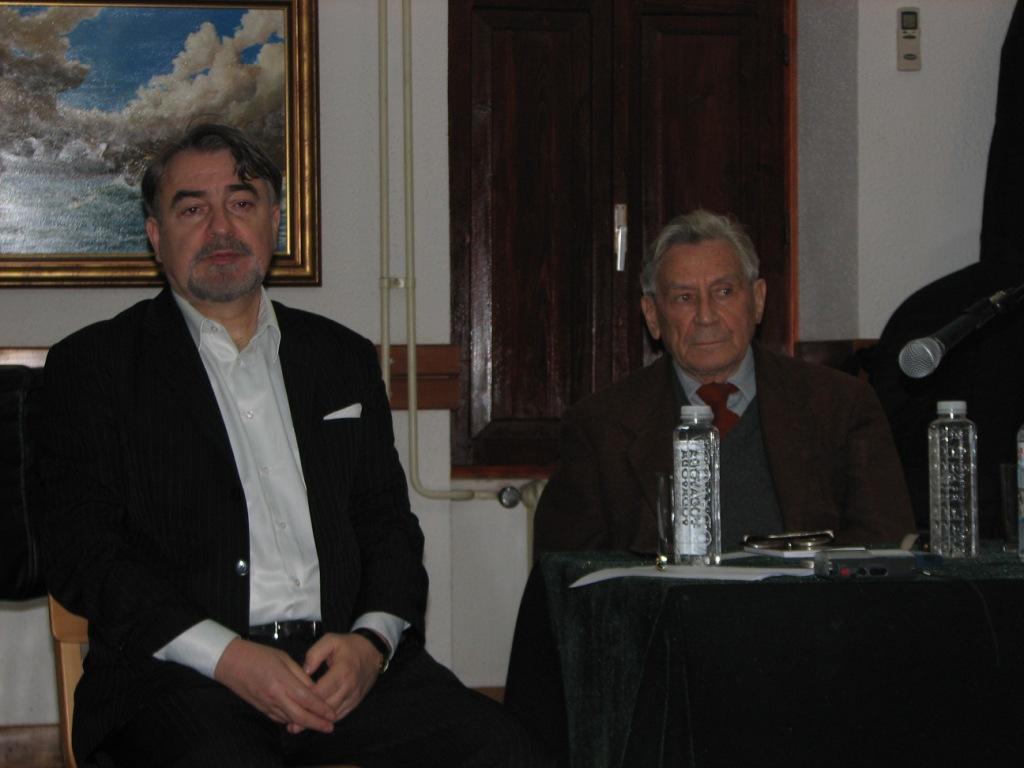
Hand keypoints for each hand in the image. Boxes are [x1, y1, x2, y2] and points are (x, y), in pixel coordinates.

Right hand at [213, 637, 335, 733]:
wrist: (231, 662)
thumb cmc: (259, 655)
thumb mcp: (284, 658)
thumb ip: (300, 675)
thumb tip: (314, 688)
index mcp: (282, 681)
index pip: (307, 699)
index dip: (321, 708)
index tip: (332, 713)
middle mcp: (275, 696)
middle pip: (300, 716)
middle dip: (317, 723)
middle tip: (330, 727)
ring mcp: (267, 705)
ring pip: (290, 720)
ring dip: (305, 724)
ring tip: (320, 725)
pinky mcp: (261, 708)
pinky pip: (279, 718)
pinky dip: (292, 720)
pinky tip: (300, 720)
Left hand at [293, 632, 382, 732]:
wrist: (372, 651)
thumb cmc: (348, 645)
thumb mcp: (330, 640)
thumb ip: (315, 654)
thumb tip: (305, 671)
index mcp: (342, 671)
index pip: (321, 691)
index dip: (305, 699)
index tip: (291, 703)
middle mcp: (349, 687)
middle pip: (326, 707)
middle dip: (308, 715)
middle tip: (290, 722)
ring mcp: (354, 696)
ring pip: (333, 715)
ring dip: (316, 721)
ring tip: (298, 727)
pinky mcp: (356, 701)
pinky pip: (341, 715)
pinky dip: (328, 720)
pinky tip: (315, 722)